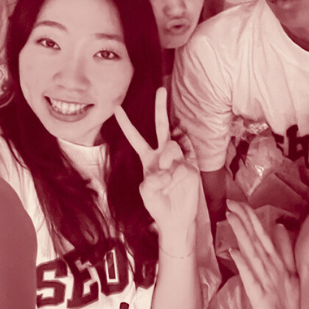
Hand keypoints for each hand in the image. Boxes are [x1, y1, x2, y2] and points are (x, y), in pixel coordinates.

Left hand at [114, 87, 199, 253]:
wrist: (175, 220)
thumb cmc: (157, 206)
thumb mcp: (146, 193)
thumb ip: (152, 179)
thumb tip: (167, 167)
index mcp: (147, 159)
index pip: (135, 137)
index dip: (126, 123)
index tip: (116, 108)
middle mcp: (162, 154)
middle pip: (161, 126)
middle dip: (161, 107)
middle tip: (160, 89)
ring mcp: (178, 158)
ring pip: (173, 142)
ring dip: (169, 156)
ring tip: (169, 175)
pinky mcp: (192, 165)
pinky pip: (188, 154)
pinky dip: (182, 160)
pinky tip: (181, 167)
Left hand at [226, 198, 298, 308]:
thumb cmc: (281, 308)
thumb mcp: (287, 276)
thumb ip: (285, 252)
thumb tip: (279, 228)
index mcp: (278, 264)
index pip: (264, 236)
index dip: (252, 218)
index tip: (239, 202)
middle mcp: (274, 270)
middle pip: (259, 240)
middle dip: (246, 220)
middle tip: (232, 202)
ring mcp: (268, 282)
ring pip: (253, 253)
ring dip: (243, 234)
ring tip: (231, 218)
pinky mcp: (261, 298)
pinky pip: (250, 278)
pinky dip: (244, 264)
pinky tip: (234, 251)